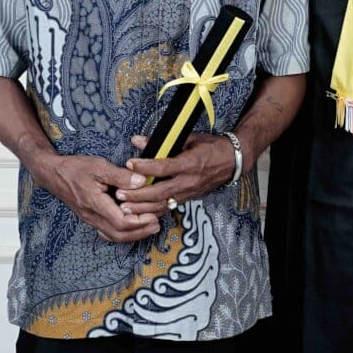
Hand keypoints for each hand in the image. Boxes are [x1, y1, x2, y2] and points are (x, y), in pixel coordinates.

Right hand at [35, 153, 159, 242]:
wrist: (53, 174)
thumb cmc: (75, 168)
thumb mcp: (99, 166)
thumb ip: (121, 175)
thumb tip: (141, 181)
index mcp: (94, 203)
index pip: (120, 222)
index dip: (139, 222)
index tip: (154, 215)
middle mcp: (92, 216)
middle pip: (119, 234)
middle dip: (140, 232)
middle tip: (157, 224)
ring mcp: (90, 219)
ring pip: (113, 235)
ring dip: (133, 234)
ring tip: (150, 226)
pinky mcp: (90, 218)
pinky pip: (107, 232)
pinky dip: (122, 232)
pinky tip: (132, 226)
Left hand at [115, 132, 240, 214]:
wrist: (233, 162)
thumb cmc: (212, 147)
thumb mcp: (190, 138)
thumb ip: (163, 142)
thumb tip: (138, 140)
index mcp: (190, 163)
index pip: (163, 167)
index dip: (145, 167)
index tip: (129, 164)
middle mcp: (188, 181)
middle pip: (159, 192)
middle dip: (137, 195)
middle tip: (119, 194)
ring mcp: (188, 192)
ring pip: (162, 204)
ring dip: (142, 208)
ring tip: (124, 208)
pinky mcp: (188, 199)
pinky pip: (168, 208)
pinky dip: (153, 212)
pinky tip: (139, 214)